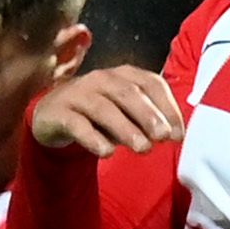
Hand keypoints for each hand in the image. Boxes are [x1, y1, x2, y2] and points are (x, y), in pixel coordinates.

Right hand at [28, 67, 183, 155]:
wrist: (52, 115)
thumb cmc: (97, 114)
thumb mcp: (125, 113)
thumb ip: (148, 120)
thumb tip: (174, 134)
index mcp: (123, 75)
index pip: (151, 83)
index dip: (167, 107)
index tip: (178, 134)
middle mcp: (101, 79)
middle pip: (128, 93)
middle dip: (148, 115)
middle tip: (163, 137)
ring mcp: (78, 93)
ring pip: (103, 108)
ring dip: (125, 128)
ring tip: (142, 148)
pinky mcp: (59, 112)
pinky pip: (77, 124)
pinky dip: (93, 138)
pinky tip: (107, 152)